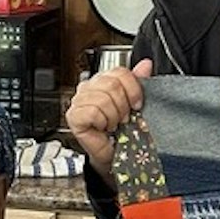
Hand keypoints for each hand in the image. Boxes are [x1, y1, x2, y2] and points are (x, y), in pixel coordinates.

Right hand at [65, 59, 150, 184]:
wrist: (115, 154)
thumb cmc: (122, 131)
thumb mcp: (133, 103)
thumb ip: (137, 82)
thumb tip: (146, 64)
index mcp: (102, 80)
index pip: (119, 72)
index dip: (132, 89)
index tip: (137, 104)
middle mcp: (88, 87)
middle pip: (112, 84)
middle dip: (123, 105)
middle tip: (122, 118)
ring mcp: (78, 101)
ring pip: (103, 99)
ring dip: (113, 116)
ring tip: (112, 124)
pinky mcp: (73, 116)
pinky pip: (93, 112)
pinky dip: (102, 122)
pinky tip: (102, 128)